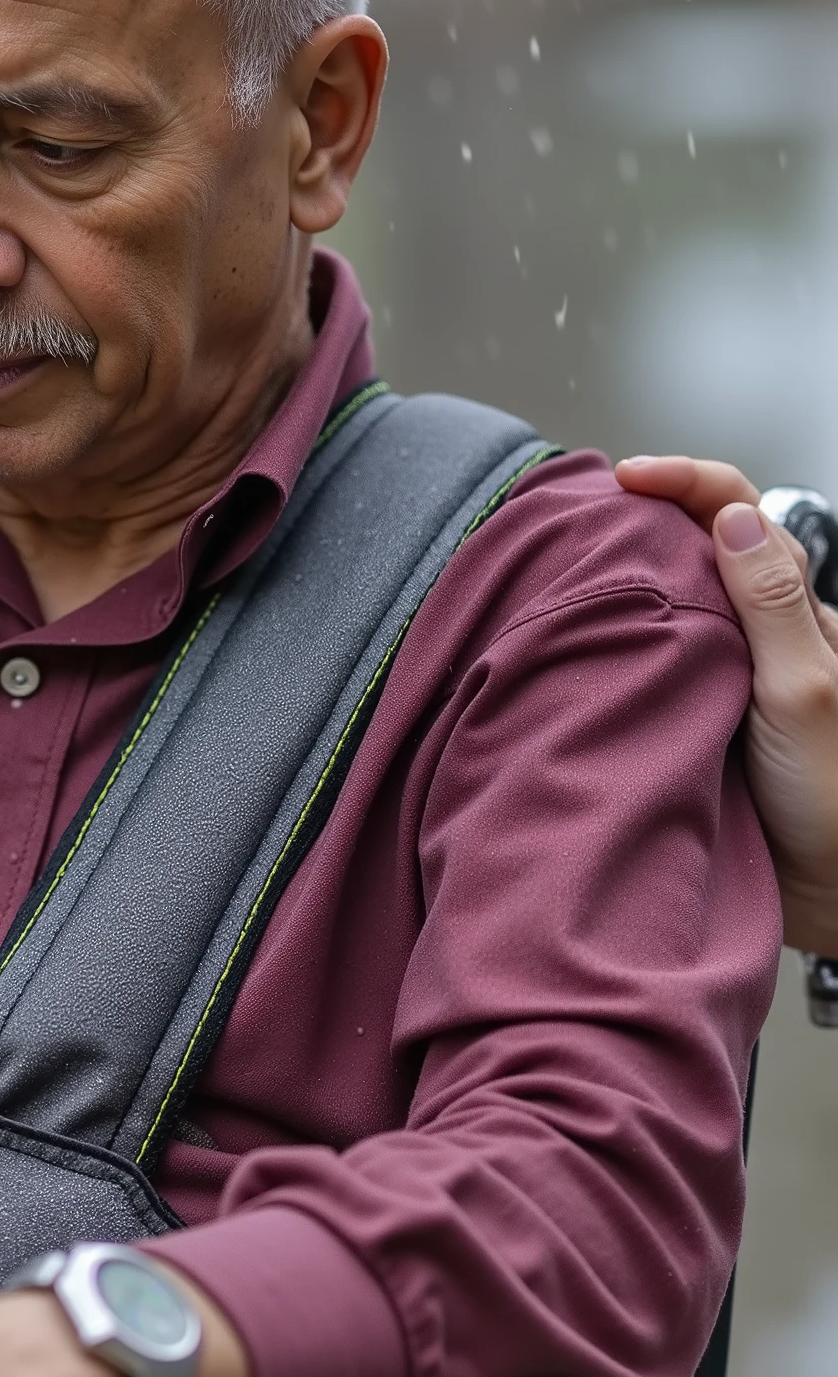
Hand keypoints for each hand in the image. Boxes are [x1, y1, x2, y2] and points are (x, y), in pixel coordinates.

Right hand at [619, 455, 837, 952]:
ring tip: (566, 581)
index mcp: (794, 612)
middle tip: (576, 519)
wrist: (825, 895)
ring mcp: (719, 679)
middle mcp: (756, 636)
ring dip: (620, 588)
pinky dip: (610, 653)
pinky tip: (577, 658)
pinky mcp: (687, 724)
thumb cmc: (834, 800)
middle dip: (638, 522)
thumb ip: (772, 606)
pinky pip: (644, 672)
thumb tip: (732, 517)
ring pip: (665, 609)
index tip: (625, 481)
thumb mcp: (806, 690)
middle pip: (694, 549)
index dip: (685, 482)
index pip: (738, 513)